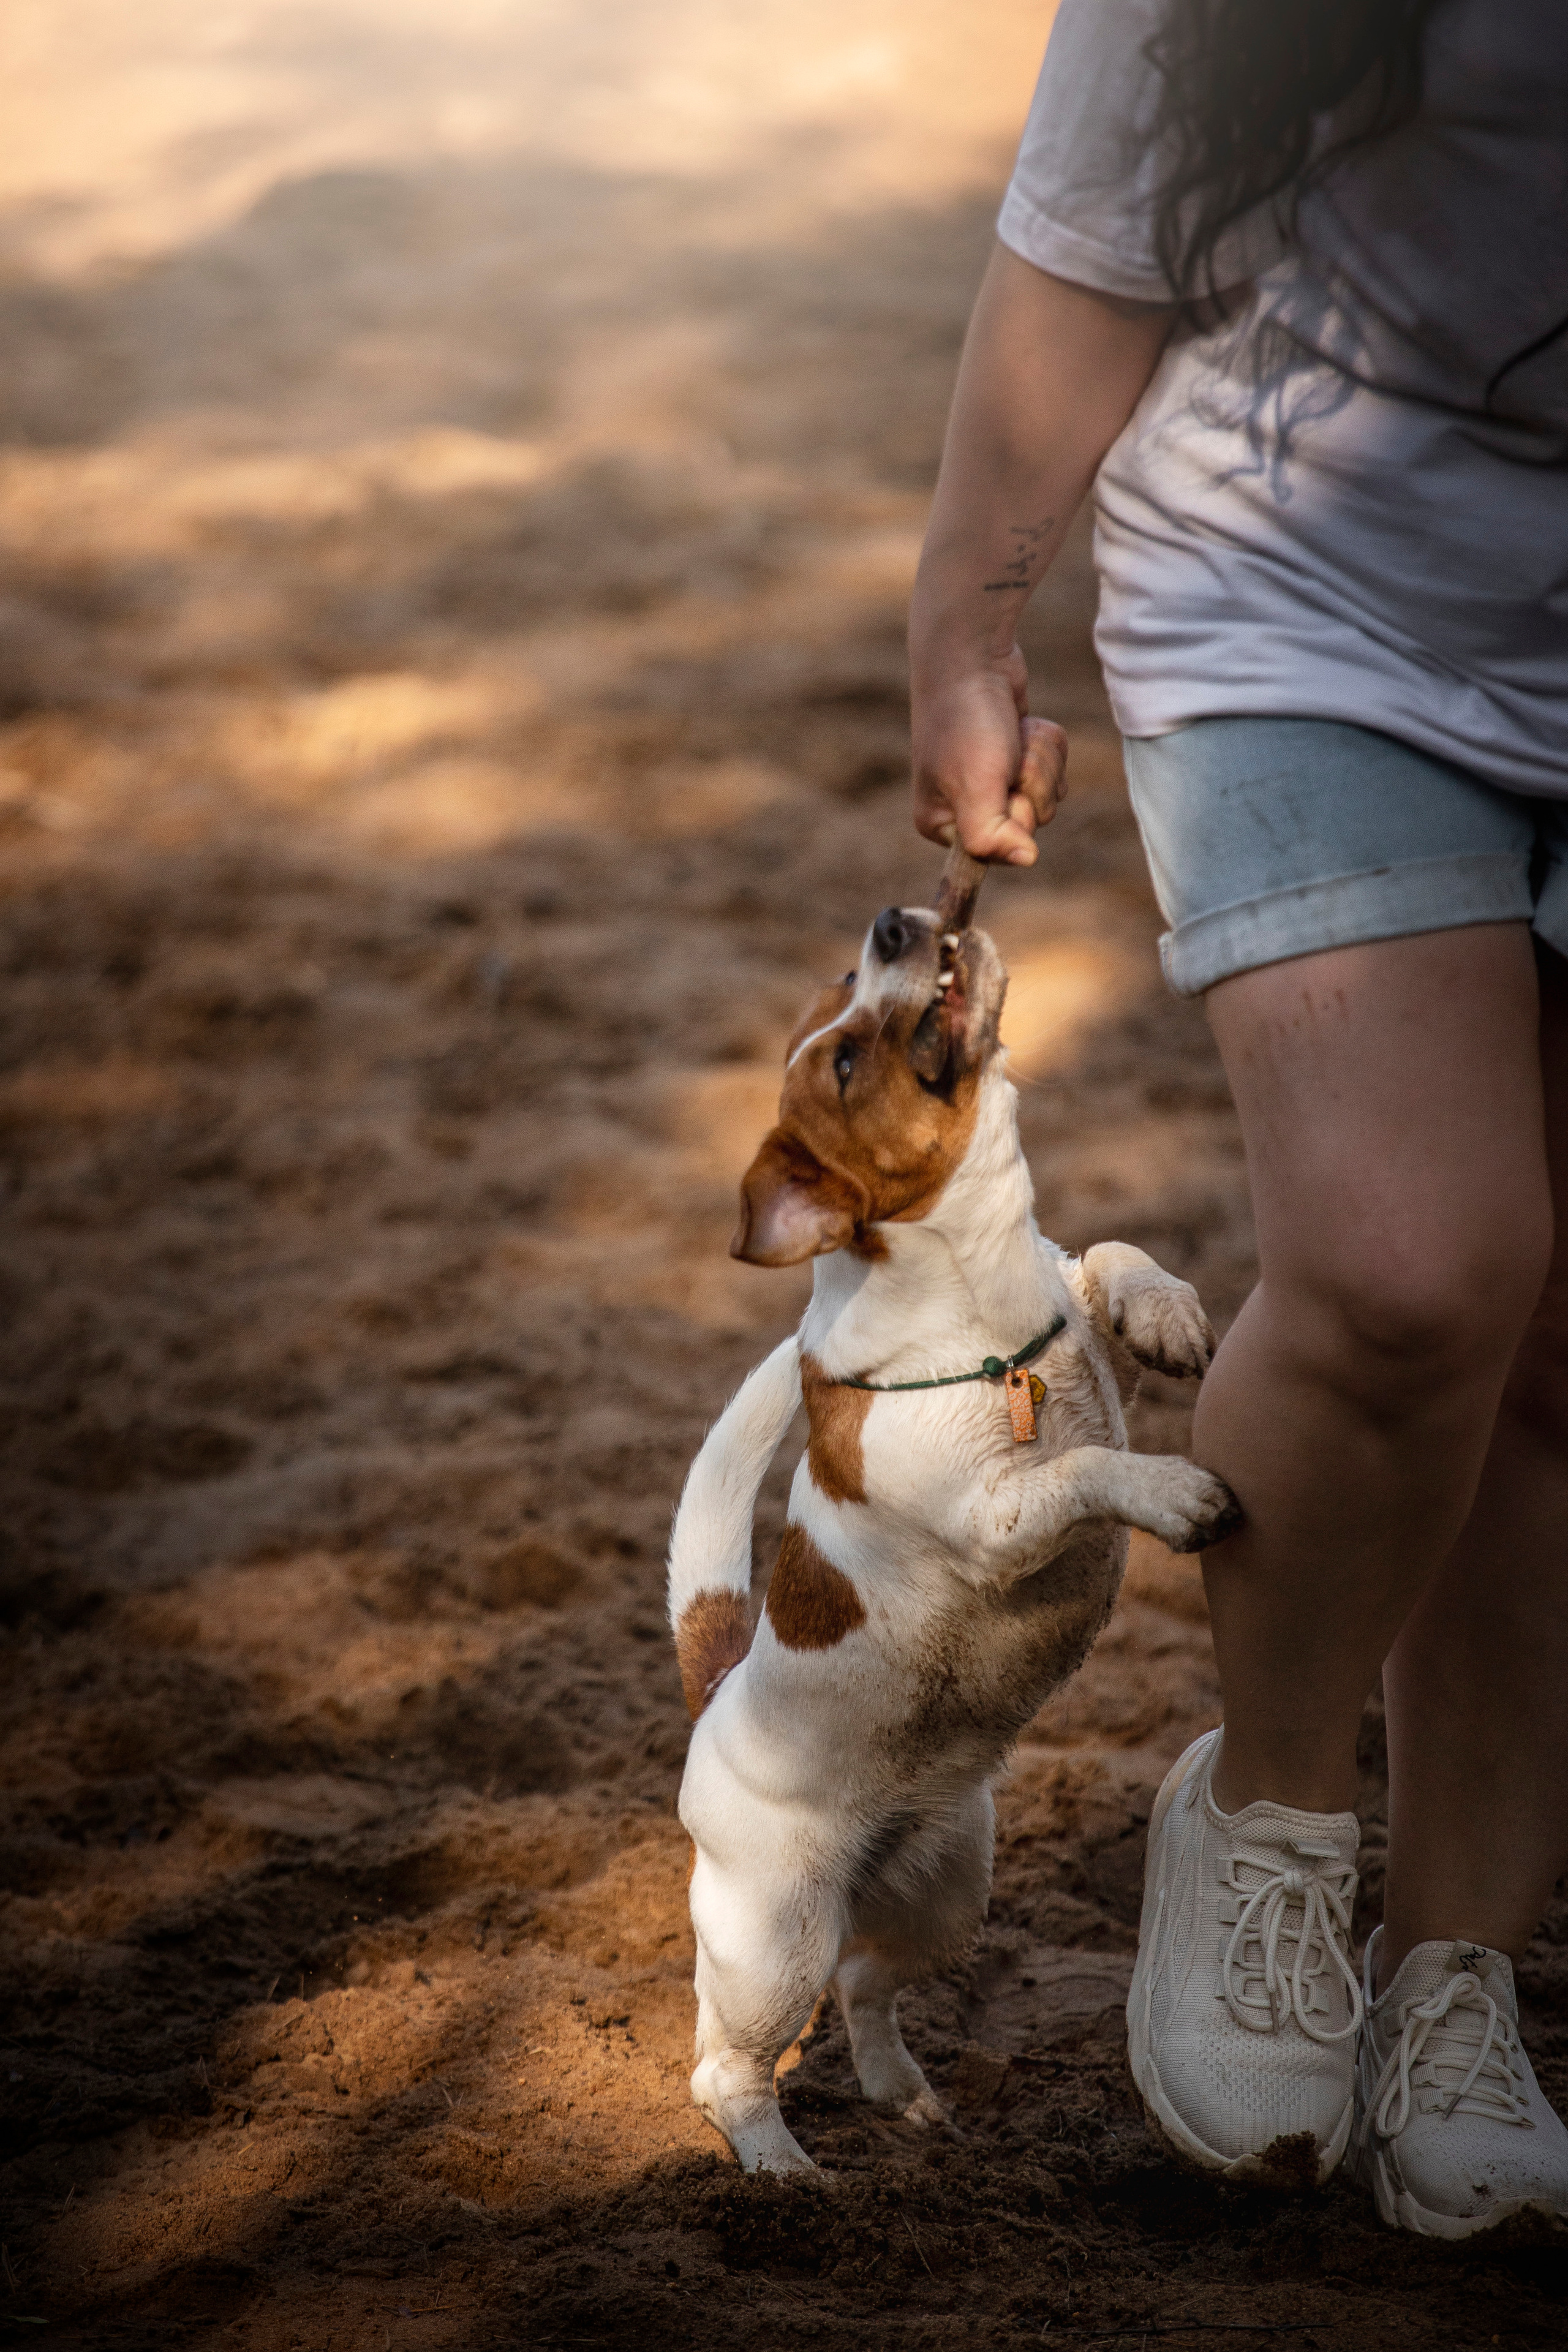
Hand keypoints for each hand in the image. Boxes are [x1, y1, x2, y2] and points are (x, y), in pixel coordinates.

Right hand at [911, 646, 1066, 865]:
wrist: (970, 653)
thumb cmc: (965, 721)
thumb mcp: (975, 788)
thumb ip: (993, 838)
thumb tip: (1027, 860)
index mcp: (941, 824)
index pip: (1000, 850)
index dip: (1014, 818)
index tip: (1000, 788)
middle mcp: (965, 806)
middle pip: (1031, 822)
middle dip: (1032, 782)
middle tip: (1007, 753)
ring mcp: (993, 779)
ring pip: (1048, 794)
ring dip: (1041, 760)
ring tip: (1013, 734)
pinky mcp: (1016, 754)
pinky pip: (1052, 767)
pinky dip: (1047, 744)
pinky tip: (1024, 724)